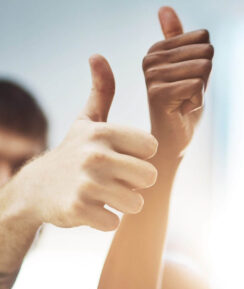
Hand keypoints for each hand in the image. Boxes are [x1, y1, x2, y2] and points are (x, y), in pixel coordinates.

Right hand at [14, 55, 157, 230]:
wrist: (35, 189)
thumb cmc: (73, 152)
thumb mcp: (86, 121)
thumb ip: (102, 91)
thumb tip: (98, 55)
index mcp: (103, 132)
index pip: (153, 148)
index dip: (141, 157)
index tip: (123, 156)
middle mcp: (95, 155)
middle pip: (150, 177)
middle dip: (136, 183)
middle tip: (114, 179)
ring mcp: (87, 183)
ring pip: (136, 203)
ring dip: (123, 203)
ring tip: (103, 194)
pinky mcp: (79, 209)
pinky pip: (115, 222)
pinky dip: (106, 220)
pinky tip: (91, 208)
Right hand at [143, 6, 212, 157]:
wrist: (173, 140)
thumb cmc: (184, 106)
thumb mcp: (188, 69)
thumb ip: (179, 39)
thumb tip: (164, 7)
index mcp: (158, 49)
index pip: (204, 40)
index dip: (205, 65)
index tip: (189, 82)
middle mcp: (151, 58)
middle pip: (206, 53)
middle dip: (205, 78)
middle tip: (188, 95)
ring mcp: (152, 75)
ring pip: (203, 69)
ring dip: (202, 92)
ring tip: (184, 102)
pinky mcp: (158, 92)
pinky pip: (198, 86)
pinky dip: (198, 102)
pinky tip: (183, 110)